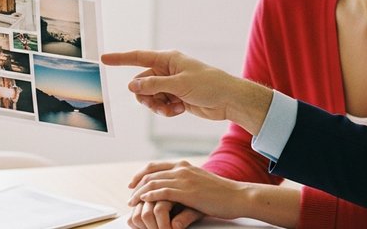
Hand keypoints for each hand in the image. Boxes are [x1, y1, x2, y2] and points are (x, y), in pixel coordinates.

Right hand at [101, 50, 271, 133]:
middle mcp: (168, 70)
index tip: (103, 58)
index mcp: (168, 59)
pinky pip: (161, 105)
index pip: (139, 57)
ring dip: (156, 106)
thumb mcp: (179, 84)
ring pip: (150, 96)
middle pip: (142, 82)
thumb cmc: (209, 85)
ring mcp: (172, 84)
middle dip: (145, 96)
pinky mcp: (177, 98)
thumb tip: (132, 86)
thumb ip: (154, 84)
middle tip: (155, 104)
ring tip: (170, 109)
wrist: (229, 100)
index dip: (120, 58)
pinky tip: (179, 110)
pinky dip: (166, 110)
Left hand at [130, 161, 301, 228]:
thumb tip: (174, 190)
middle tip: (129, 194)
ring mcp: (184, 179)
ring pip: (154, 182)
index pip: (155, 166)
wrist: (237, 196)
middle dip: (137, 184)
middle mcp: (182, 169)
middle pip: (151, 173)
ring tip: (133, 201)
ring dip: (140, 192)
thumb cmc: (221, 193)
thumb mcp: (200, 183)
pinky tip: (144, 201)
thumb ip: (185, 183)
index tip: (133, 184)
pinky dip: (150, 195)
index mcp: (184, 165)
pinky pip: (162, 191)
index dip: (141, 174)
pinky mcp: (187, 191)